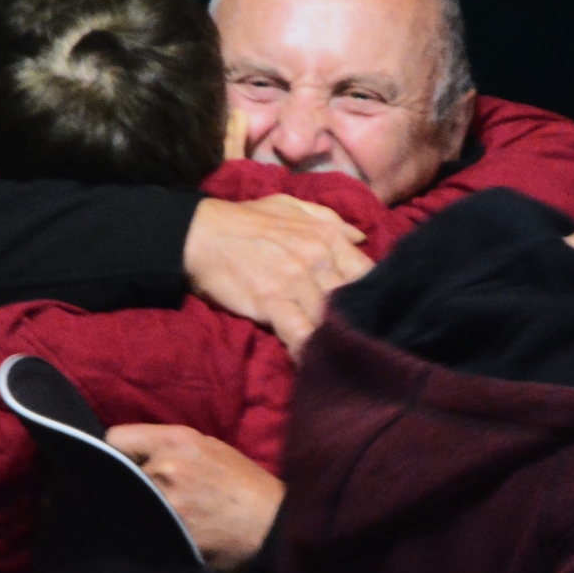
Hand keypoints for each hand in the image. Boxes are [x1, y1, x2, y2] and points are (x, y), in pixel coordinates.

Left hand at [105, 424, 284, 572]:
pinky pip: (139, 530)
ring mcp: (165, 503)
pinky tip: (160, 534)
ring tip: (155, 516)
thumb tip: (136, 455)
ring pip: (124, 504)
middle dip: (126, 484)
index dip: (118, 454)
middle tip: (141, 495)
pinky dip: (145, 532)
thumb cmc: (245, 486)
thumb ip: (169, 448)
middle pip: (115, 474)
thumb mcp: (210, 448)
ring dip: (135, 509)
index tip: (126, 466)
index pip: (116, 439)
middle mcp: (164, 467)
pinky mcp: (168, 534)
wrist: (272, 527)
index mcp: (175, 440)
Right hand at [184, 195, 371, 353]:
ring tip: (347, 361)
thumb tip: (362, 239)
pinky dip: (309, 349)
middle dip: (359, 323)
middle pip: (353, 300)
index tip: (370, 312)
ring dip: (337, 340)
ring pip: (331, 318)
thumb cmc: (246, 220)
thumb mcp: (292, 207)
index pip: (368, 273)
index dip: (372, 296)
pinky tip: (316, 364)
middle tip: (364, 343)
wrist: (201, 233)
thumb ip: (329, 221)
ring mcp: (296, 281)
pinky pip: (300, 332)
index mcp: (327, 237)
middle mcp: (318, 259)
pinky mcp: (272, 302)